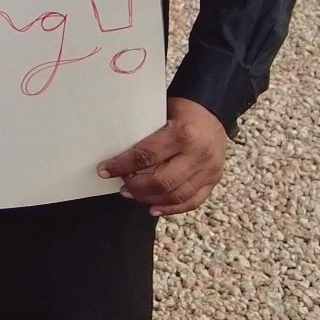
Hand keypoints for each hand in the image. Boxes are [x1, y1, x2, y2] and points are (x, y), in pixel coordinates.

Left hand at [98, 97, 227, 217]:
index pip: (146, 155)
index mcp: (182, 134)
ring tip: (133, 195)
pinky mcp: (214, 179)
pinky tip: (154, 208)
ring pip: (176, 195)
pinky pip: (192, 201)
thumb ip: (145, 133)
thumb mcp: (161, 113)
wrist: (212, 111)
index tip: (105, 170)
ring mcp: (209, 169)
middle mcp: (198, 154)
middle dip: (136, 187)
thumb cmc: (182, 111)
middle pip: (162, 181)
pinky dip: (172, 208)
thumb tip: (116, 153)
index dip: (122, 165)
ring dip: (150, 199)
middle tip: (122, 186)